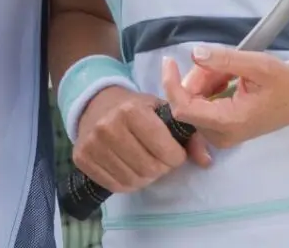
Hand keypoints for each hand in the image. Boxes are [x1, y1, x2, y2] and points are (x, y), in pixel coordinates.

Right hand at [73, 84, 211, 193]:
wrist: (96, 102)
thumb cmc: (134, 106)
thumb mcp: (161, 110)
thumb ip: (188, 134)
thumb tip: (207, 160)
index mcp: (131, 110)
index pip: (166, 151)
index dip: (176, 156)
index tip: (174, 151)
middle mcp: (108, 126)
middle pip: (150, 168)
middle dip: (161, 168)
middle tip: (159, 158)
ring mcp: (93, 143)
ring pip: (133, 180)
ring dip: (145, 177)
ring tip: (144, 162)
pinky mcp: (82, 158)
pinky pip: (114, 185)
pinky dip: (127, 182)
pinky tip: (129, 167)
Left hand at [162, 49, 288, 149]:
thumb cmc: (284, 84)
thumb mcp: (257, 65)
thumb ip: (225, 60)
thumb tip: (194, 54)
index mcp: (228, 122)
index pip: (184, 108)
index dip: (171, 84)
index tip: (169, 60)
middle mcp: (220, 134)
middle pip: (189, 101)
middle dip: (198, 77)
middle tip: (220, 62)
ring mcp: (221, 135)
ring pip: (195, 101)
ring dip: (205, 80)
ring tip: (230, 70)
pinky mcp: (222, 129)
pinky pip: (203, 105)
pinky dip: (210, 87)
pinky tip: (228, 79)